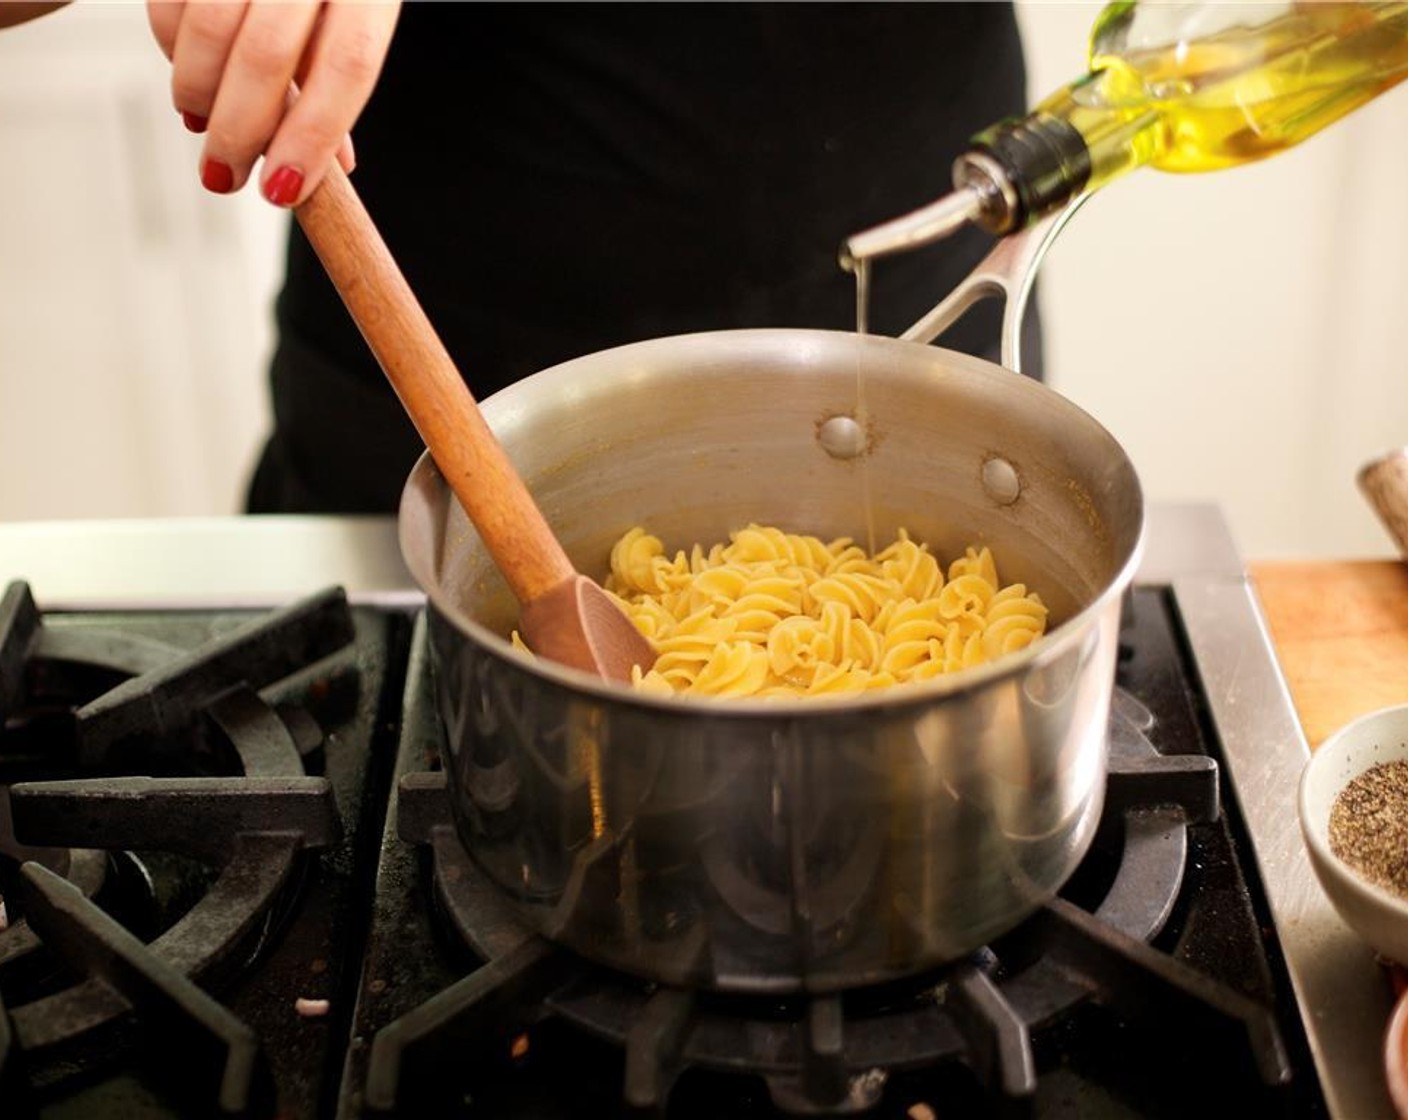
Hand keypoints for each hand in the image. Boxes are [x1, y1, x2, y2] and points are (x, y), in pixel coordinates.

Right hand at [146, 1, 400, 206]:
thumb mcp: (361, 8)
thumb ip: (337, 75)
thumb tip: (327, 165)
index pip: (346, 68)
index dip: (310, 137)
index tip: (281, 191)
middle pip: (267, 56)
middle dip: (239, 131)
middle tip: (223, 175)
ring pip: (210, 28)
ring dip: (197, 93)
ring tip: (201, 122)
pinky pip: (171, 1)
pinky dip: (172, 46)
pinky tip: (188, 68)